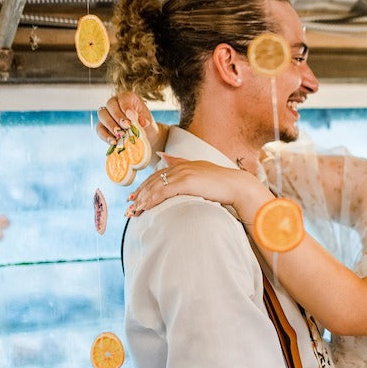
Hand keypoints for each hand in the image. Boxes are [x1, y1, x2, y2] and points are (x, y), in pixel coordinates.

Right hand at [96, 91, 163, 152]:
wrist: (143, 136)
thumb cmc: (144, 125)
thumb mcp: (147, 121)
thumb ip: (143, 120)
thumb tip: (142, 122)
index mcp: (127, 98)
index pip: (123, 98)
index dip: (126, 106)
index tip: (132, 116)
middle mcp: (114, 103)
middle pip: (110, 105)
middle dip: (118, 116)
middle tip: (127, 126)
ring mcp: (106, 114)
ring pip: (102, 115)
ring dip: (111, 125)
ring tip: (120, 134)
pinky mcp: (102, 126)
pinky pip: (99, 129)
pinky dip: (106, 136)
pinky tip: (114, 142)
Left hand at [126, 155, 266, 217]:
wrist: (236, 185)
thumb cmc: (223, 183)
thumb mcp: (200, 170)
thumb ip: (182, 163)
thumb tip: (164, 156)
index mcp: (183, 165)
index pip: (158, 175)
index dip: (145, 186)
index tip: (135, 196)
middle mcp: (180, 167)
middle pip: (153, 181)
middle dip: (140, 194)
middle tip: (130, 206)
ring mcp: (183, 173)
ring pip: (155, 187)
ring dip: (143, 199)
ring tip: (134, 211)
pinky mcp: (186, 182)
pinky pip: (163, 192)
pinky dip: (152, 200)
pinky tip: (145, 208)